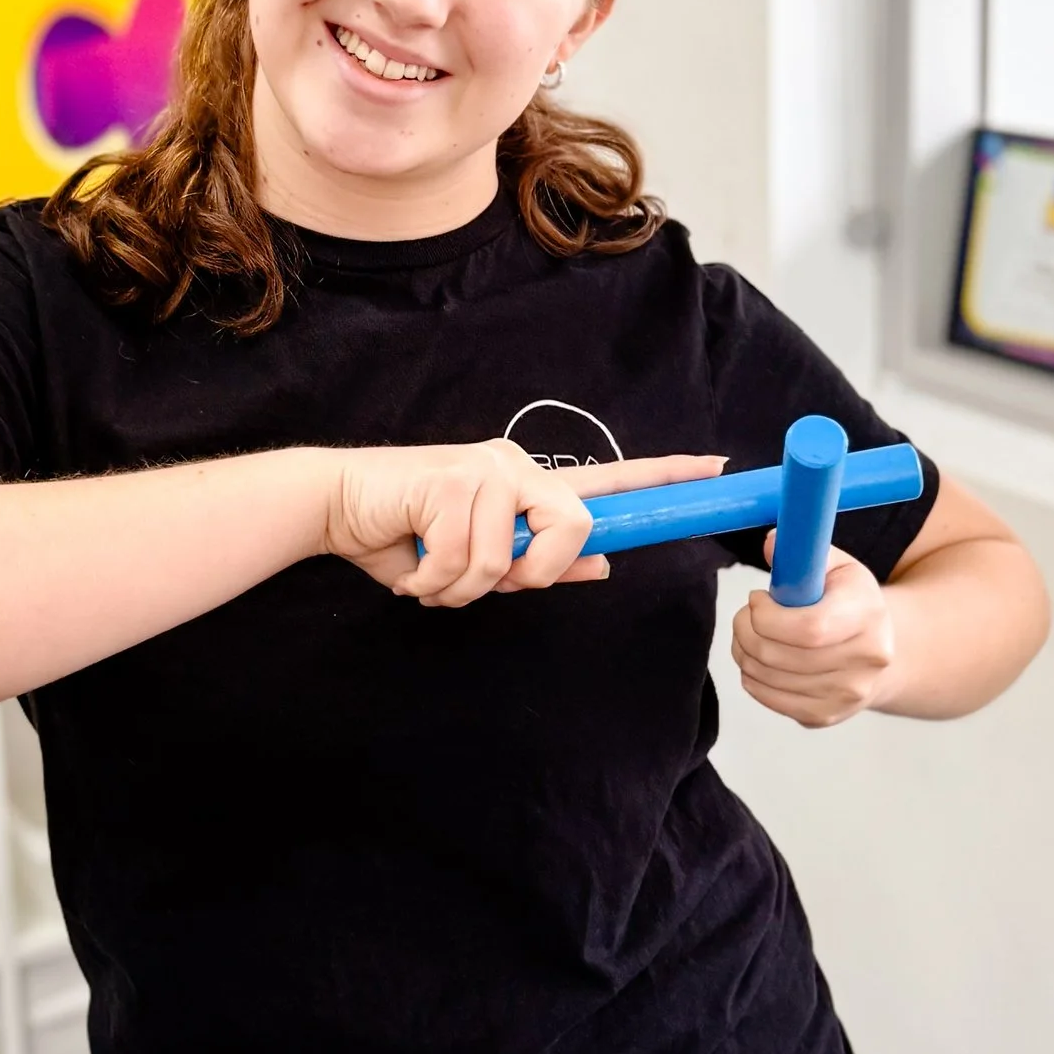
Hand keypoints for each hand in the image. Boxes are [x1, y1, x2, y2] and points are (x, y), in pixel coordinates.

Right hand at [323, 441, 728, 606]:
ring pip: (506, 562)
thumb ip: (539, 564)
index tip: (716, 468)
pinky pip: (465, 561)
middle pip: (573, 531)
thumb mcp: (481, 559)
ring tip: (429, 570)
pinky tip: (409, 560)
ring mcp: (486, 468)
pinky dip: (431, 581)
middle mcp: (517, 467)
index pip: (611, 479)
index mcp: (531, 485)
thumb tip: (601, 569)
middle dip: (528, 574)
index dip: (666, 476)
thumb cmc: (407, 533)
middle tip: (484, 579)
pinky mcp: (452, 478)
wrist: (337, 505)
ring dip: (459, 587)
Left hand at [730, 542, 892, 724]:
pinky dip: (753, 676)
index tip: (758, 599)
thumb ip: (806, 551)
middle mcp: (865, 663)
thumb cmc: (850, 602)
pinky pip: (768, 698)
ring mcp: (847, 696)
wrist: (880, 651)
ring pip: (767, 677)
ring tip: (753, 632)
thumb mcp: (839, 567)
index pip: (809, 629)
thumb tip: (773, 543)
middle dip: (747, 630)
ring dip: (744, 652)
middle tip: (747, 614)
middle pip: (779, 656)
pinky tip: (762, 658)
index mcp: (869, 617)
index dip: (768, 616)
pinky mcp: (825, 716)